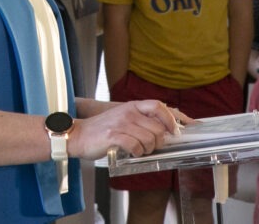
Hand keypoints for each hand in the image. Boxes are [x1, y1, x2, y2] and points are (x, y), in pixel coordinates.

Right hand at [68, 100, 189, 159]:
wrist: (77, 135)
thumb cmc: (101, 131)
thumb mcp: (122, 119)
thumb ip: (140, 121)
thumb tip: (162, 132)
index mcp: (132, 106)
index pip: (159, 106)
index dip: (172, 118)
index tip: (181, 129)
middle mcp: (129, 112)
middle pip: (158, 128)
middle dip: (159, 142)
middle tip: (150, 147)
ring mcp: (121, 123)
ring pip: (149, 139)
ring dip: (147, 150)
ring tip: (138, 151)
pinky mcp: (114, 136)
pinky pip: (136, 146)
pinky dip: (137, 153)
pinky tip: (130, 153)